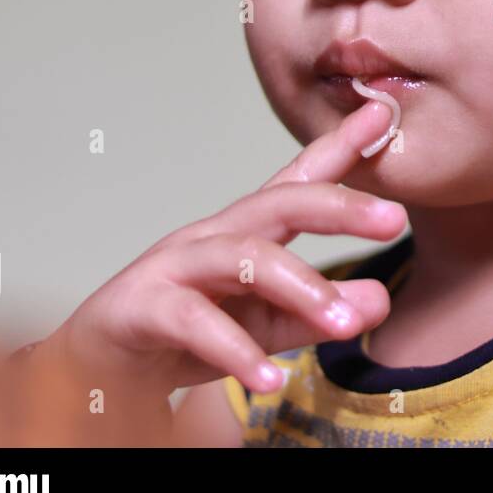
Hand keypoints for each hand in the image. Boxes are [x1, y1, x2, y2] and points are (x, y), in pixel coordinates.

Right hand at [38, 101, 405, 411]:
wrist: (98, 365)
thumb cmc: (186, 330)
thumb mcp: (266, 323)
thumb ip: (318, 312)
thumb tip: (380, 300)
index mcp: (249, 231)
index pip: (301, 182)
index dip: (341, 147)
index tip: (383, 114)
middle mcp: (216, 235)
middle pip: (282, 202)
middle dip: (340, 205)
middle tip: (394, 218)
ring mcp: (177, 266)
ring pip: (246, 259)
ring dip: (301, 288)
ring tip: (346, 325)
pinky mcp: (144, 307)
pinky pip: (196, 323)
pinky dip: (235, 353)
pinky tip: (270, 379)